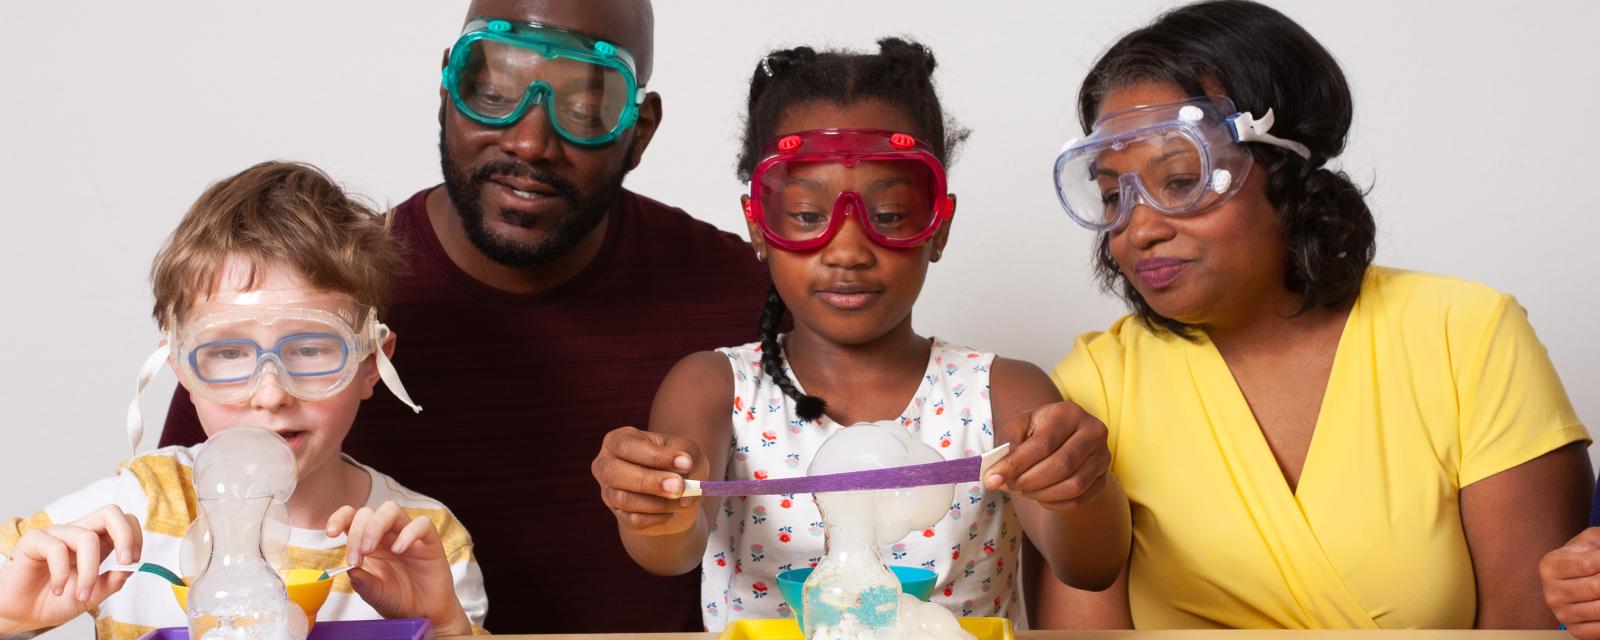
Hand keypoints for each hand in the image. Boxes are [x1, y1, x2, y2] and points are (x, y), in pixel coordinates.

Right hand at [0, 506, 141, 632]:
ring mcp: (56, 534)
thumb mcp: (92, 596)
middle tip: (126, 561)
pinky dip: (61, 574)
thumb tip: (130, 568)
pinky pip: (56, 548)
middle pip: (110, 512)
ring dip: (90, 571)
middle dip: (126, 535)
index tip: (133, 562)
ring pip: (87, 537)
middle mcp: (79, 533)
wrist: (23, 614)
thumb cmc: (56, 600)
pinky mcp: (33, 541)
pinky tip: (57, 590)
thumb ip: (112, 582)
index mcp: (98, 542)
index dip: (135, 536)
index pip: (124, 521)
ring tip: (82, 594)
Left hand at [326, 502, 469, 635]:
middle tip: (355, 559)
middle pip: (368, 513)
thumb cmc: (400, 601)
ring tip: (370, 551)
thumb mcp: (374, 595)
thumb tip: (349, 570)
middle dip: (356, 532)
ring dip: (375, 527)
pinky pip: (422, 524)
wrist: (424, 614)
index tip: (330, 533)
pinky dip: (408, 533)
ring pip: (391, 510)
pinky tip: (399, 550)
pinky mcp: (430, 541)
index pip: (352, 517)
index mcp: (370, 544)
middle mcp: (388, 535)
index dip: (340, 518)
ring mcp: (409, 536)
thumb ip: (362, 583)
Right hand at [592, 426, 706, 535]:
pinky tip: (672, 511)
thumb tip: (684, 465)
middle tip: (680, 487)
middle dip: (651, 481)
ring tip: (685, 500)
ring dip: (660, 502)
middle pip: (615, 473)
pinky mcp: (619, 516)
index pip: (627, 445)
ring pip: (624, 500)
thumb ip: (685, 452)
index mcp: (618, 440)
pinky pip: (634, 520)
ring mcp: (609, 493)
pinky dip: (659, 516)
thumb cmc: (677, 464)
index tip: (685, 463)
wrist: (678, 494)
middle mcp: (606, 465)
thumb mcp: (686, 450)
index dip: (655, 455)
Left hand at [984, 401, 1111, 509]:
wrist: (1064, 442)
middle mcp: (1093, 432)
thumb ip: (1007, 446)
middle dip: (1029, 481)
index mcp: (1068, 413)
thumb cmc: (1036, 433)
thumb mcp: (1019, 429)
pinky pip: (1078, 500)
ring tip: (1024, 489)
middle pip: (1061, 465)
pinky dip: (1054, 503)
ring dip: (1042, 494)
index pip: (1042, 443)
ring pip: (1073, 486)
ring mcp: (1103, 457)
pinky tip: (1040, 496)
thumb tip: (994, 473)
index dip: (1016, 464)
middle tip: (1009, 486)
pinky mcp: (1104, 480)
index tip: (992, 479)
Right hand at [1541, 528, 1599, 637]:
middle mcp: (1551, 592)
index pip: (1587, 564)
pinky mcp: (1574, 630)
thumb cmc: (1588, 558)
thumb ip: (1599, 539)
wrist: (1578, 579)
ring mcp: (1561, 613)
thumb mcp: (1591, 540)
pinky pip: (1599, 629)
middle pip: (1595, 587)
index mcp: (1550, 566)